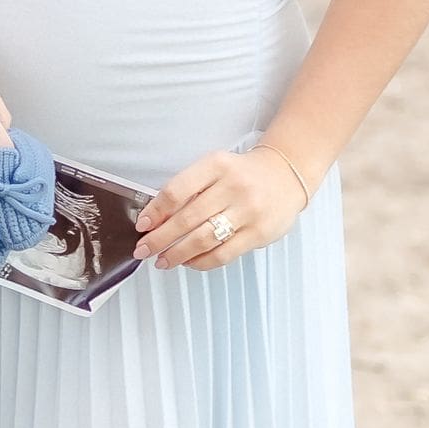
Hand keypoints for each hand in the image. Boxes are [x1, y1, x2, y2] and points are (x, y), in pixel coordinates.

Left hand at [132, 146, 309, 271]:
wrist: (286, 174)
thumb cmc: (243, 173)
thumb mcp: (215, 167)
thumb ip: (190, 188)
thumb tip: (157, 218)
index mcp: (216, 165)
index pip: (177, 191)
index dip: (156, 211)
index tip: (142, 224)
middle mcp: (232, 187)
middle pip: (187, 219)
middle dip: (160, 238)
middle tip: (143, 249)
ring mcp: (247, 211)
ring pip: (203, 240)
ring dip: (177, 254)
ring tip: (162, 261)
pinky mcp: (258, 233)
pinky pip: (223, 254)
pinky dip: (201, 262)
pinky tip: (188, 262)